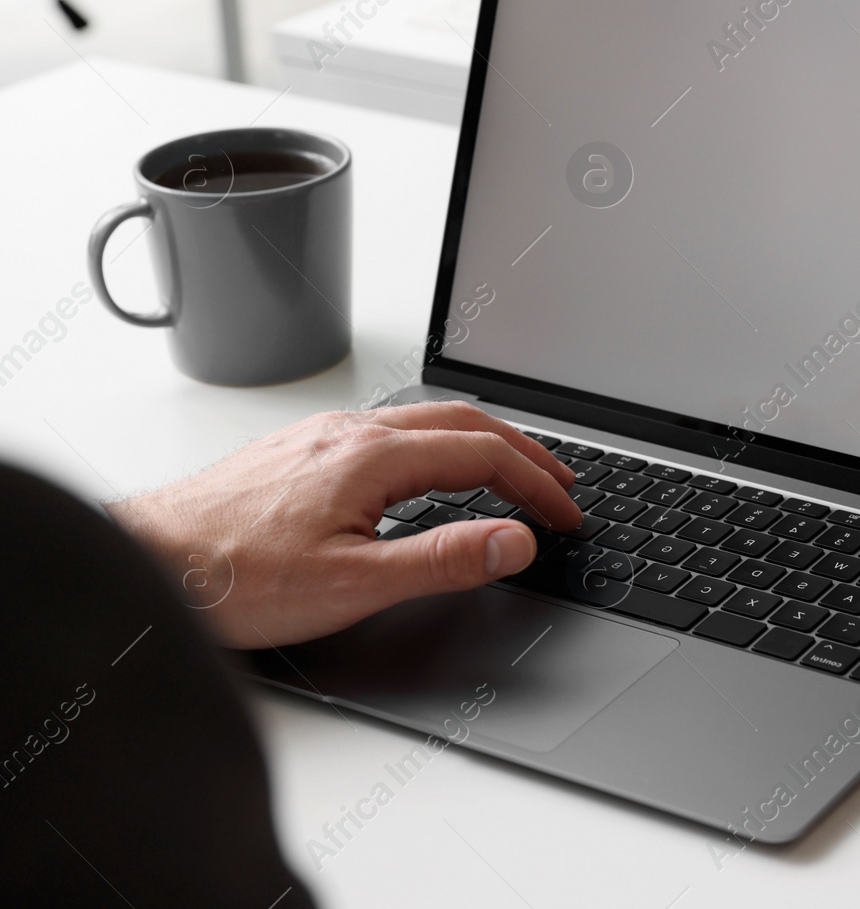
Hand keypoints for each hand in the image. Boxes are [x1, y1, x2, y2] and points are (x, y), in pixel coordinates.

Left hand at [105, 401, 581, 648]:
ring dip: (481, 443)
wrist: (148, 559)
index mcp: (374, 457)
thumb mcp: (353, 584)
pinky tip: (429, 473)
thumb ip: (443, 560)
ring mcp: (323, 436)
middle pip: (463, 423)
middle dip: (523, 450)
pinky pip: (390, 431)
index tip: (566, 513)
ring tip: (510, 471)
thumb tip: (515, 540)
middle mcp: (351, 432)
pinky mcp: (301, 451)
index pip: (484, 455)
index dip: (537, 484)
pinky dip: (437, 446)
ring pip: (425, 421)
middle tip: (559, 482)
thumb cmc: (233, 577)